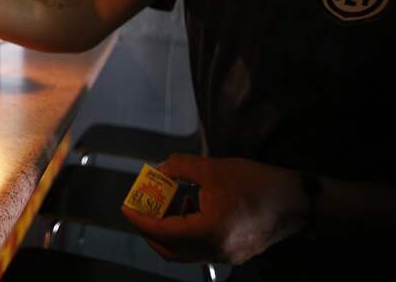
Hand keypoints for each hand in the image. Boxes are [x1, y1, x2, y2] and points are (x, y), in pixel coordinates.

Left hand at [121, 154, 307, 264]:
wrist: (299, 201)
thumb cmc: (255, 182)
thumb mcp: (213, 168)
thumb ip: (180, 167)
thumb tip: (160, 170)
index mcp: (207, 231)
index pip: (162, 233)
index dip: (140, 220)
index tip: (126, 207)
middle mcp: (215, 251)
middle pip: (170, 250)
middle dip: (150, 231)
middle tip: (141, 209)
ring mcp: (227, 256)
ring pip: (186, 252)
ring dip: (170, 232)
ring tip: (168, 203)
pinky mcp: (237, 254)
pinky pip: (202, 249)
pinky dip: (188, 233)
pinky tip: (191, 208)